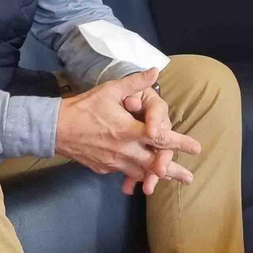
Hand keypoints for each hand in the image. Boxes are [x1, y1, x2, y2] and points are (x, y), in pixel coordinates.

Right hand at [55, 69, 199, 194]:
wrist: (55, 128)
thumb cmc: (83, 106)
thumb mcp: (110, 90)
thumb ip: (134, 83)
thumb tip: (155, 71)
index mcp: (127, 130)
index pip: (160, 138)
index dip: (180, 143)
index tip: (196, 148)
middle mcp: (123, 150)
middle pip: (154, 163)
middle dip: (173, 171)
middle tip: (190, 178)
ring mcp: (113, 162)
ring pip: (140, 173)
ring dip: (157, 178)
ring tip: (173, 181)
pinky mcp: (104, 168)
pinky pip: (124, 173)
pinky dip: (136, 176)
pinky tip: (144, 179)